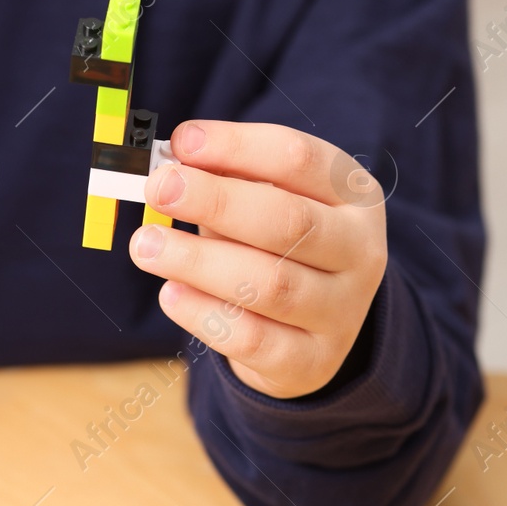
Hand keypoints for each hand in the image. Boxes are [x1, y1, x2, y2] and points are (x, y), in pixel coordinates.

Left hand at [129, 121, 388, 397]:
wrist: (315, 333)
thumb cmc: (279, 248)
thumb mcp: (268, 202)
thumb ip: (228, 181)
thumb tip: (171, 166)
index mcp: (353, 195)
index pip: (299, 159)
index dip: (237, 147)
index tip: (182, 142)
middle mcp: (359, 252)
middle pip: (289, 221)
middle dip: (217, 200)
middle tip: (159, 188)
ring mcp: (341, 312)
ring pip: (270, 284)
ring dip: (199, 261)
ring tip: (146, 245)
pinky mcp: (311, 362)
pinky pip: (253, 340)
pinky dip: (204, 314)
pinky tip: (170, 293)